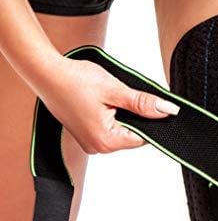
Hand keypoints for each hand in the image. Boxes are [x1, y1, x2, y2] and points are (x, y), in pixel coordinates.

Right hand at [36, 55, 179, 153]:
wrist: (46, 73)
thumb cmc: (75, 80)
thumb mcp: (116, 90)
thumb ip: (143, 103)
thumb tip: (168, 111)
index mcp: (106, 141)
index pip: (144, 138)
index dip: (152, 121)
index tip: (152, 104)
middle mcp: (97, 147)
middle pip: (134, 135)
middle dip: (137, 116)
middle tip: (126, 95)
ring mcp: (90, 142)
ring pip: (123, 130)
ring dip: (126, 114)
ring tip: (113, 96)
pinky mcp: (87, 134)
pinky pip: (110, 127)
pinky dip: (115, 115)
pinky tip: (106, 100)